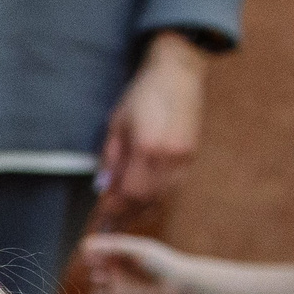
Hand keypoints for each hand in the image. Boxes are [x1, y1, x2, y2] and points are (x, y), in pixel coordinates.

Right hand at [77, 232, 189, 293]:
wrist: (178, 285)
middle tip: (98, 265)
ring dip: (95, 279)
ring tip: (105, 278)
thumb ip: (113, 246)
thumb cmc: (161, 262)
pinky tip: (108, 292)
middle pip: (91, 264)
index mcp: (119, 250)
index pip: (95, 248)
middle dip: (91, 264)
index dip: (89, 250)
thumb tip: (86, 244)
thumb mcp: (137, 250)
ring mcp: (116, 282)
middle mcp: (115, 266)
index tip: (90, 252)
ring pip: (93, 280)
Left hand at [97, 32, 208, 222]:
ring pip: (161, 196)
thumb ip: (111, 158)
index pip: (129, 193)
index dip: (114, 208)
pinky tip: (143, 198)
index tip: (101, 214)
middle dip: (126, 212)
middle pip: (146, 199)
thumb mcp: (116, 125)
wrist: (178, 73)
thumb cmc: (142, 95)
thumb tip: (105, 187)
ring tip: (123, 214)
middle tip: (109, 221)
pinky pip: (172, 185)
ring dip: (141, 207)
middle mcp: (170, 156)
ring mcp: (184, 156)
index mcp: (148, 148)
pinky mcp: (192, 155)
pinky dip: (156, 196)